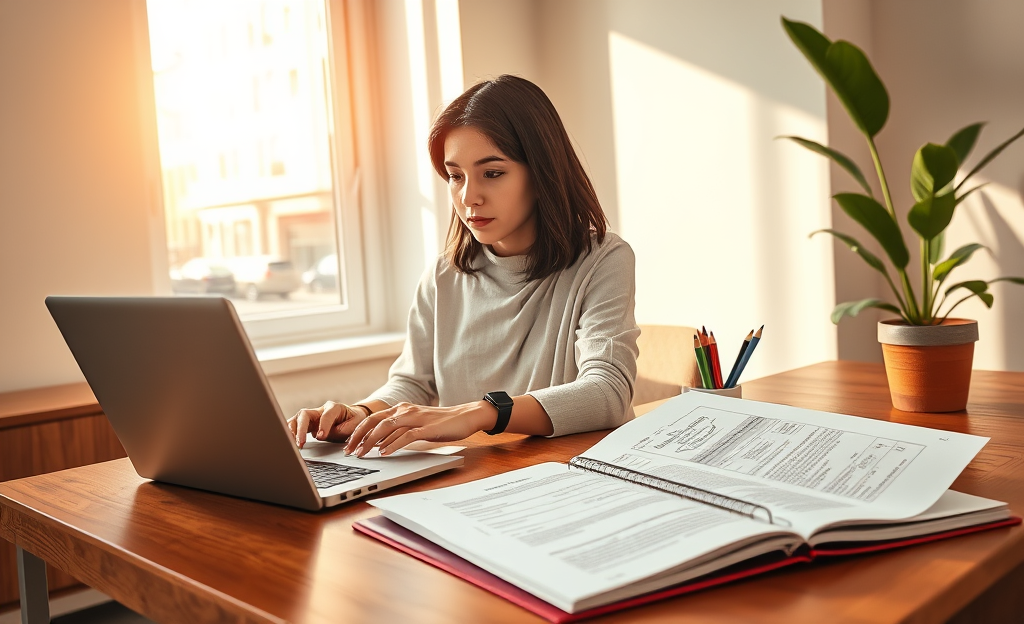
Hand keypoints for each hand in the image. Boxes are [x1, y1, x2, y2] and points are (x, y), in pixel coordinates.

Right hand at [287, 401, 370, 447]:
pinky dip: (290, 433)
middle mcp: (320, 410)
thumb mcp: (355, 424)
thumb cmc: (354, 420)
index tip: (321, 437)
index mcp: (334, 407)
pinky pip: (294, 426)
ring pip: (296, 419)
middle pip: (305, 414)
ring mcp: (311, 416)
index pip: (325, 415)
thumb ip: (343, 429)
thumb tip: (326, 435)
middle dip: (301, 429)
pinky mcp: (306, 424)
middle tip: (301, 443)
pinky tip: (289, 442)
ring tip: (292, 443)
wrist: (352, 417)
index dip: (323, 426)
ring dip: (292, 431)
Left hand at [344, 401, 495, 456]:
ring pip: (386, 428)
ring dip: (371, 442)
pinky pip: (406, 435)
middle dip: (358, 436)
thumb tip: (381, 443)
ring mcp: (416, 418)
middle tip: (349, 450)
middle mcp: (406, 410)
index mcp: (401, 409)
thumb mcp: (416, 424)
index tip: (348, 443)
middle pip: (374, 421)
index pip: (373, 418)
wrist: (466, 416)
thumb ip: (399, 430)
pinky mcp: (427, 428)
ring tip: (362, 454)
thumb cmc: (442, 422)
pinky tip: (385, 452)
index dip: (358, 430)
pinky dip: (393, 444)